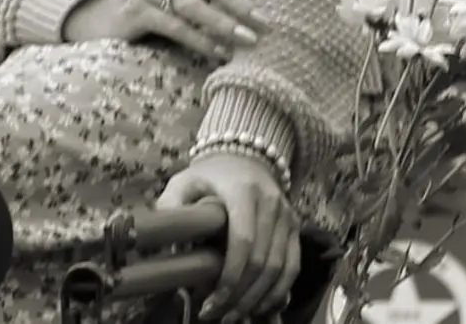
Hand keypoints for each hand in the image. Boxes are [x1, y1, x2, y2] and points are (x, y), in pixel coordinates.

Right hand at [67, 0, 262, 62]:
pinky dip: (201, 41)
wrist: (111, 17)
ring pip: (191, 5)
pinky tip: (219, 51)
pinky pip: (174, 26)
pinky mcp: (133, 10)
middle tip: (263, 24)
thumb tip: (253, 3)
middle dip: (239, 4)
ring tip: (247, 40)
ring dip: (223, 25)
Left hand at [160, 146, 296, 319]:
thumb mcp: (183, 183)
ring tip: (234, 316)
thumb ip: (172, 209)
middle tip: (218, 315)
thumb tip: (170, 248)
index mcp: (243, 192)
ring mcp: (287, 216)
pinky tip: (260, 307)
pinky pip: (292, 266)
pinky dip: (278, 291)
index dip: (230, 276)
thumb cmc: (208, 177)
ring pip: (280, 268)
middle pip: (262, 261)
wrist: (243, 158)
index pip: (243, 241)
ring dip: (258, 298)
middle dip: (241, 294)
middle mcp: (272, 204)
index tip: (211, 301)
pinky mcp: (295, 228)